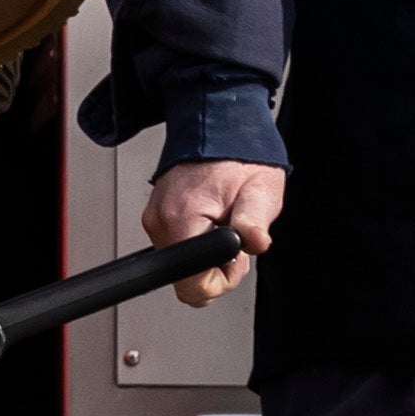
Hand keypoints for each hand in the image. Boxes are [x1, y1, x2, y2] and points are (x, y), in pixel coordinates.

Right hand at [142, 155, 286, 296]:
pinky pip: (178, 245)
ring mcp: (155, 218)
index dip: (221, 279)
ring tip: (224, 219)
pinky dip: (198, 238)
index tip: (234, 255)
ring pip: (183, 264)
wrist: (217, 127)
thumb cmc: (237, 157)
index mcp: (180, 220)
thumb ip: (254, 221)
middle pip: (186, 278)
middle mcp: (160, 222)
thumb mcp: (259, 190)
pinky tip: (212, 216)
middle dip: (217, 264)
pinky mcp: (157, 214)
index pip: (192, 288)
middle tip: (233, 232)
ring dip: (208, 251)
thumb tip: (255, 242)